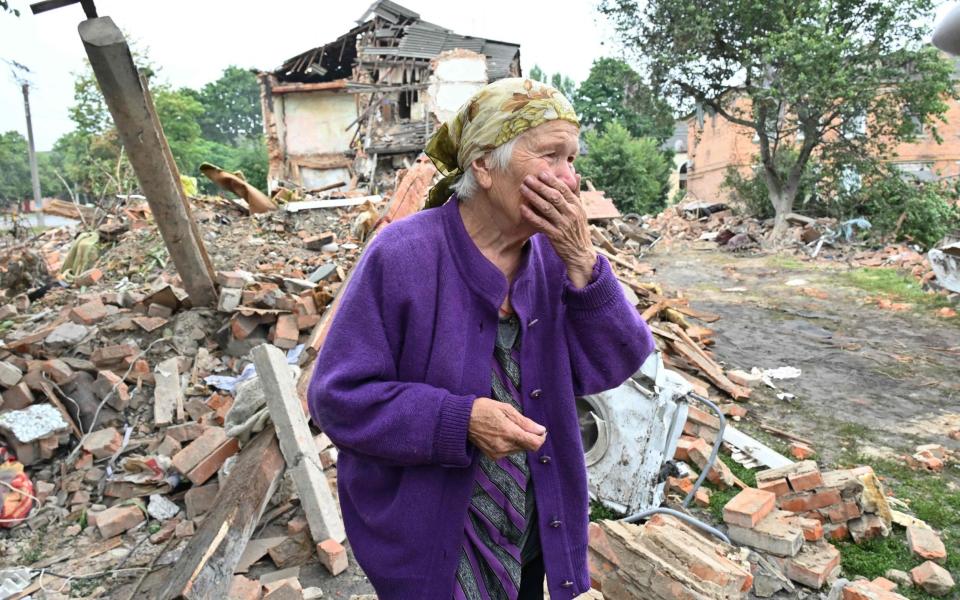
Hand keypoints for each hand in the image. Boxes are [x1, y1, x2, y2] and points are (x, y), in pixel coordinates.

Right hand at [468, 397, 545, 459]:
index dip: (541, 438)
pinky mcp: (493, 456)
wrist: (462, 420)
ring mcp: (498, 453)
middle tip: (521, 424)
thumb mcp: (505, 409)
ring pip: (519, 449)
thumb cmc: (483, 409)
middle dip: (529, 437)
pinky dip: (510, 444)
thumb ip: (525, 422)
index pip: (535, 444)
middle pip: (527, 447)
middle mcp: (504, 446)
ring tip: (507, 427)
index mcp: (509, 433)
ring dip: (519, 440)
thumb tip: (540, 430)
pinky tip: (501, 434)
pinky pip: (509, 452)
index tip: (540, 430)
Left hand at [519, 170, 596, 287]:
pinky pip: (541, 224)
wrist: (581, 253)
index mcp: (577, 206)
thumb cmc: (578, 229)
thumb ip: (576, 193)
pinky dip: (531, 216)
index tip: (541, 173)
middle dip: (540, 186)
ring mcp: (563, 225)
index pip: (564, 189)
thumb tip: (577, 174)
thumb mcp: (581, 210)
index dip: (552, 181)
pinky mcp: (555, 236)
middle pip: (554, 196)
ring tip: (523, 189)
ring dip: (533, 197)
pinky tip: (522, 209)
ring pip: (547, 208)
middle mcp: (571, 214)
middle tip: (528, 178)